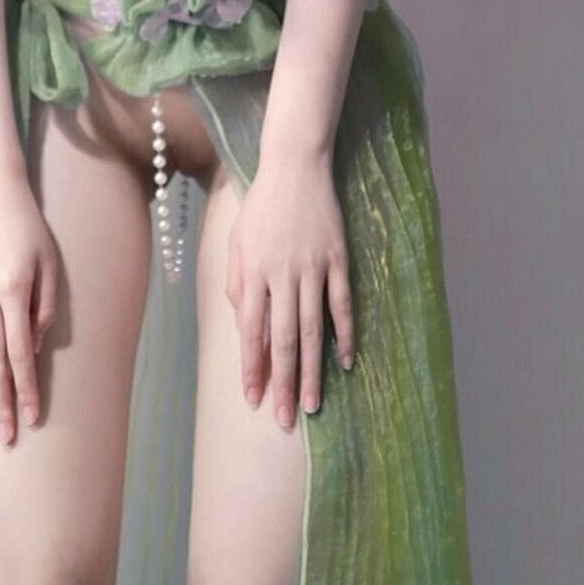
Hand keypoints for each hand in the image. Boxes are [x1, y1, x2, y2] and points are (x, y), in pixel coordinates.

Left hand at [224, 147, 354, 428]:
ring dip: (312, 370)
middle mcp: (282, 274)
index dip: (251, 367)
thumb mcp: (237, 240)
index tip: (251, 399)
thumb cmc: (261, 205)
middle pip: (282, 339)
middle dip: (281, 382)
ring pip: (312, 329)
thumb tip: (244, 325)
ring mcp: (313, 268)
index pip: (251, 331)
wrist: (295, 166)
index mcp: (254, 272)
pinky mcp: (338, 259)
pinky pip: (342, 304)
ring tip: (312, 405)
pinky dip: (345, 335)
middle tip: (283, 419)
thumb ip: (238, 283)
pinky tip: (346, 362)